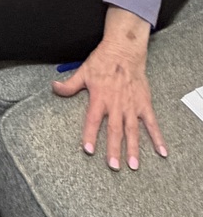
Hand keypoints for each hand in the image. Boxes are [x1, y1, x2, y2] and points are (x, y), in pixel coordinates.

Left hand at [52, 11, 163, 170]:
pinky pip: (152, 123)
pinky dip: (157, 138)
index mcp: (100, 97)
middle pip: (114, 130)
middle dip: (114, 149)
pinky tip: (162, 152)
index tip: (88, 150)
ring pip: (132, 131)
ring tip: (134, 165)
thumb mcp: (83, 72)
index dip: (90, 135)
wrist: (124, 50)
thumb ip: (70, 84)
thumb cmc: (102, 61)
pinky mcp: (144, 103)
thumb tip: (54, 87)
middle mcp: (116, 104)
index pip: (93, 120)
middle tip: (113, 166)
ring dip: (133, 149)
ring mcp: (132, 105)